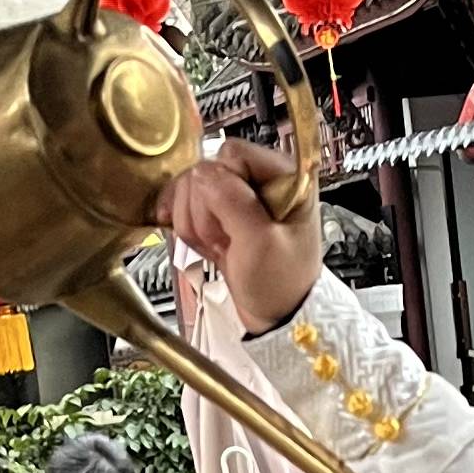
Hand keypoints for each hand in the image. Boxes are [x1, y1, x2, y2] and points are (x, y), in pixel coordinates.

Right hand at [165, 138, 322, 333]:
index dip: (220, 186)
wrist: (278, 318)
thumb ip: (232, 202)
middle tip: (226, 238)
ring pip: (193, 189)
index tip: (229, 220)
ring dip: (196, 222)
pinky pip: (189, 208)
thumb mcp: (260, 243)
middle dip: (204, 209)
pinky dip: (190, 229)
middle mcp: (262, 180)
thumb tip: (203, 173)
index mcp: (284, 176)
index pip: (231, 154)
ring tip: (221, 246)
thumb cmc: (283, 285)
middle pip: (207, 170)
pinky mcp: (223, 214)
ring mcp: (241, 197)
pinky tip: (207, 246)